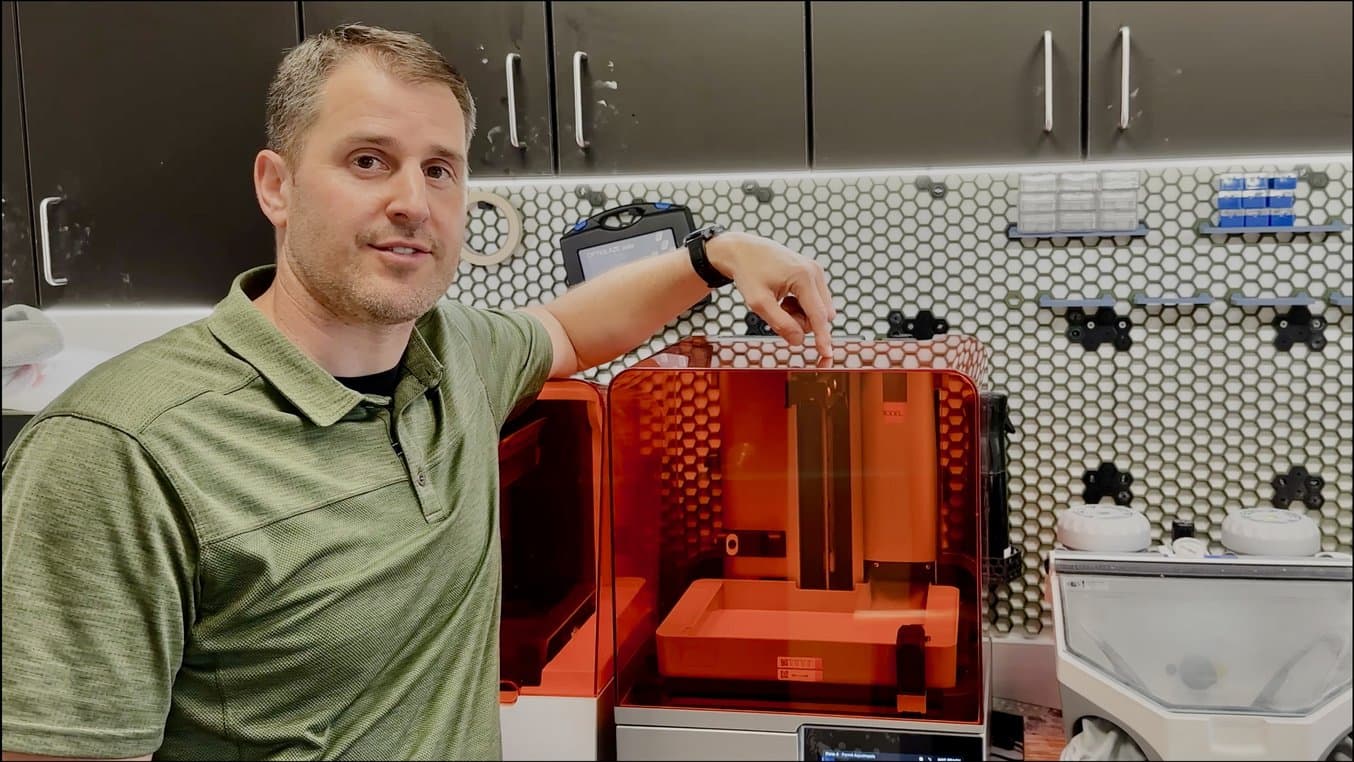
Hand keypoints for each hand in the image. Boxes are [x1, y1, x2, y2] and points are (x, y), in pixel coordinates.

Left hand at [706, 231, 835, 359]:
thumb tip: (799, 341)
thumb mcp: (758, 302)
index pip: (818, 315)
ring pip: (820, 310)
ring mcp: (816, 271)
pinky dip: (801, 306)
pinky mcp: (814, 273)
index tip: (828, 355)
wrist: (744, 250)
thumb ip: (780, 323)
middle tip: (779, 313)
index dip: (823, 338)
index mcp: (803, 277)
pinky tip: (786, 297)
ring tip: (781, 303)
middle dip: (802, 322)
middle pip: (822, 315)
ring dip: (801, 315)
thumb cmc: (748, 273)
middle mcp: (815, 272)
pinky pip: (816, 301)